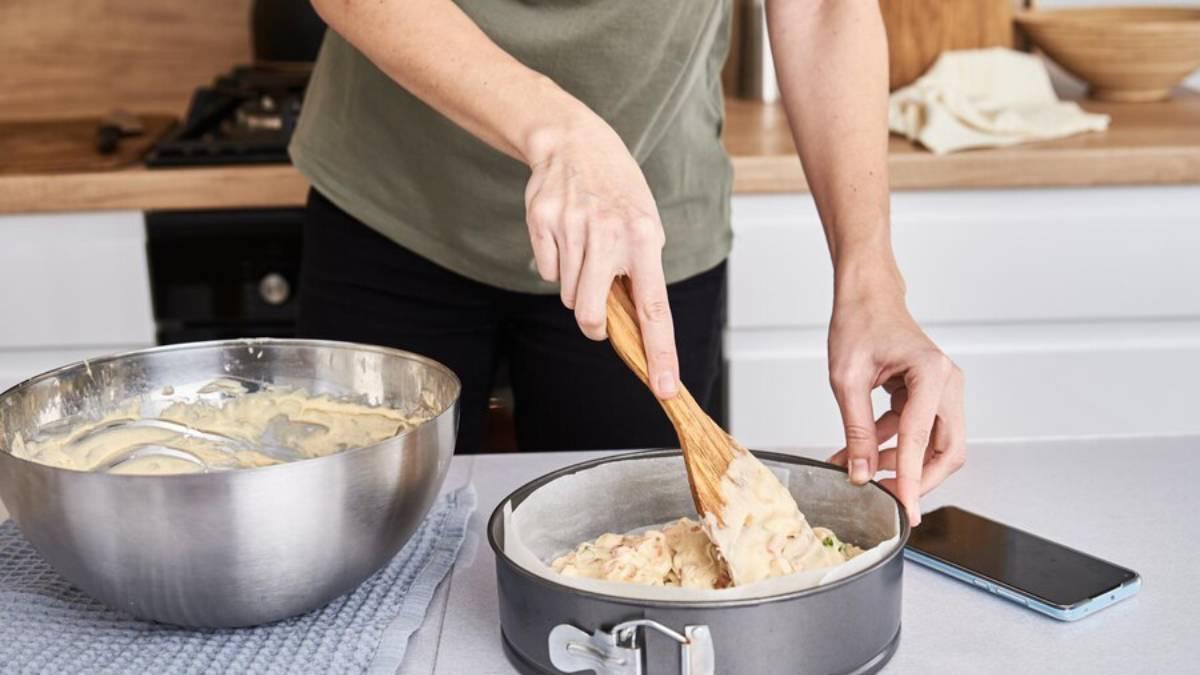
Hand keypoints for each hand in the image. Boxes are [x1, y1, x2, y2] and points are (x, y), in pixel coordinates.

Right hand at [524, 116, 678, 398]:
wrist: (575, 143)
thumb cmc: (617, 193)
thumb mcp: (644, 226)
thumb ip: (640, 273)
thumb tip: (633, 329)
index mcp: (644, 238)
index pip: (654, 308)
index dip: (660, 352)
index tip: (664, 387)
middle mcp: (609, 234)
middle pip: (591, 313)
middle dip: (593, 323)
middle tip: (598, 310)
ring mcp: (572, 227)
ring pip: (568, 295)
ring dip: (576, 286)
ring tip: (586, 250)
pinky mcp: (542, 221)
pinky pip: (546, 272)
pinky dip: (555, 265)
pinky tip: (564, 236)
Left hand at [826, 284, 964, 525]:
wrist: (866, 296)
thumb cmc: (859, 322)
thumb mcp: (847, 380)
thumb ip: (856, 431)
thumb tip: (861, 473)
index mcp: (931, 373)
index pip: (922, 440)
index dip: (910, 480)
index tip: (904, 511)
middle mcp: (947, 382)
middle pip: (946, 450)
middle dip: (916, 479)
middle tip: (885, 499)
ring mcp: (943, 389)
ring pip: (934, 446)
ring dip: (899, 463)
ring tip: (857, 469)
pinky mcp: (931, 395)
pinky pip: (919, 432)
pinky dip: (894, 447)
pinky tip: (862, 453)